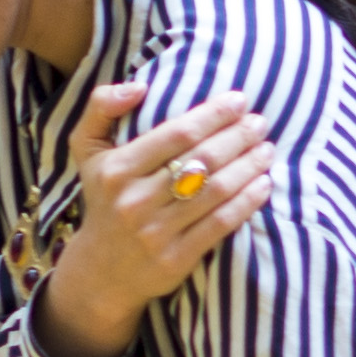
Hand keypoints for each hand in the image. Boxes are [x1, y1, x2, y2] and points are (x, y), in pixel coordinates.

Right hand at [36, 80, 274, 356]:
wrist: (100, 271)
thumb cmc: (104, 199)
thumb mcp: (88, 151)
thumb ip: (102, 107)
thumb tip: (139, 85)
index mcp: (116, 169)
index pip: (176, 134)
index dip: (213, 114)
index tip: (239, 101)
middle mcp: (134, 200)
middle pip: (201, 160)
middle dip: (238, 137)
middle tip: (260, 123)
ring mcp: (156, 232)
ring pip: (215, 191)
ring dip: (248, 167)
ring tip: (267, 150)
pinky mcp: (176, 259)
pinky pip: (220, 224)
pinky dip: (247, 202)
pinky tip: (263, 185)